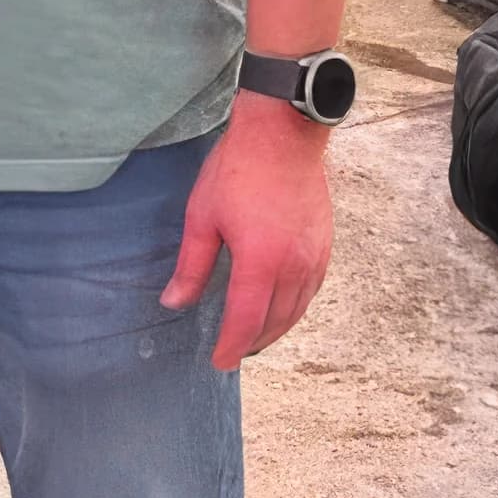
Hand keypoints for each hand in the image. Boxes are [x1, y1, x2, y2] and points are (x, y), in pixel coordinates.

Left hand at [162, 94, 334, 371]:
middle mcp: (293, 266)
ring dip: (275, 330)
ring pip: (296, 310)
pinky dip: (294, 309)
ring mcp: (314, 257)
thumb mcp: (203, 217)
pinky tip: (281, 308)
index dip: (231, 346)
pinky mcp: (324, 246)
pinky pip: (311, 292)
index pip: (245, 320)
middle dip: (252, 343)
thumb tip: (173, 302)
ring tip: (253, 337)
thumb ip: (191, 266)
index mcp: (260, 261)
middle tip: (233, 353)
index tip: (219, 362)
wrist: (283, 135)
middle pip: (274, 322)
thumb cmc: (238, 170)